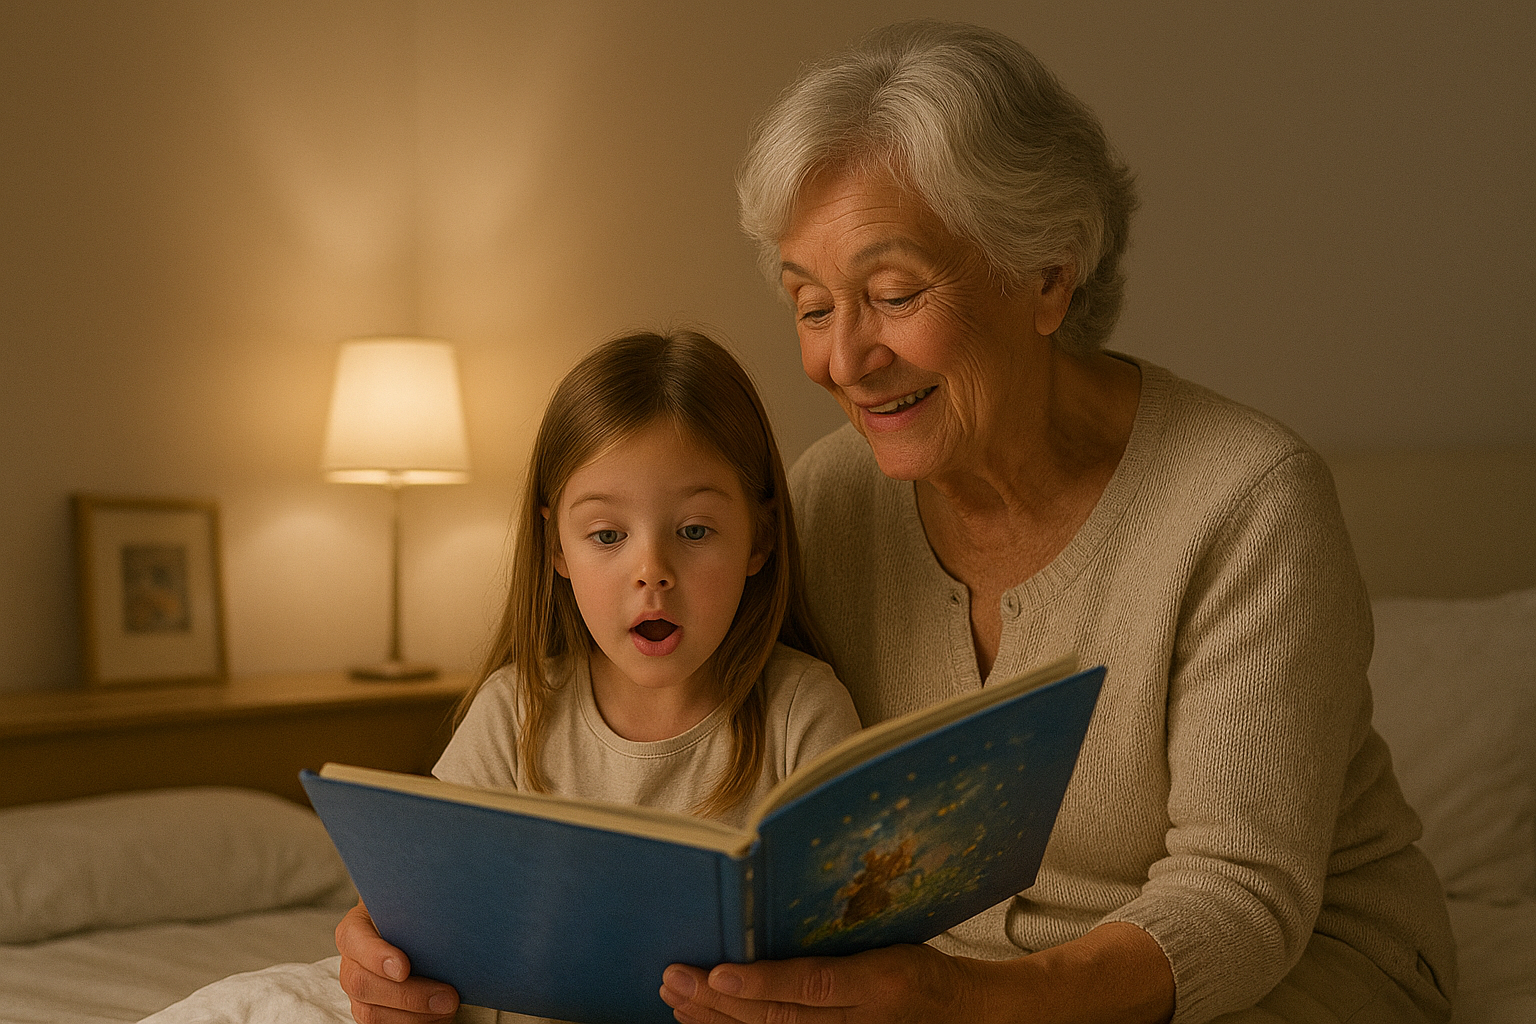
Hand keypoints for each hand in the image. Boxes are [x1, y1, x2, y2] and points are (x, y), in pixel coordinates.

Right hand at [335, 901, 459, 1023]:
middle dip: (408, 996)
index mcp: (354, 931)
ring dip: (414, 1017)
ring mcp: (358, 993)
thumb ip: (417, 910)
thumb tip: (446, 918)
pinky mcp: (371, 1011)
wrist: (409, 930)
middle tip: (447, 997)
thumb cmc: (411, 916)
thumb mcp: (410, 904)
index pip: (354, 941)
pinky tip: (439, 1018)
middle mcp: (351, 964)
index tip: (404, 968)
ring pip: (371, 1014)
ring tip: (448, 1008)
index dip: (376, 957)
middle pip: (363, 985)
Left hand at [659, 943, 979, 1023]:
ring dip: (715, 1020)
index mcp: (874, 984)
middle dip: (718, 1002)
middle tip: (673, 977)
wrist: (958, 1015)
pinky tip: (704, 1020)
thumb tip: (777, 911)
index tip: (719, 972)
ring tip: (675, 998)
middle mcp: (855, 1021)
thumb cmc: (920, 971)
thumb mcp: (891, 944)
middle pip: (777, 1019)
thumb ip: (839, 943)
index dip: (761, 983)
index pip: (809, 986)